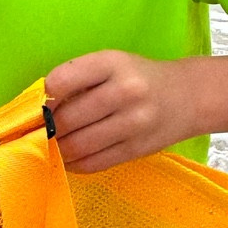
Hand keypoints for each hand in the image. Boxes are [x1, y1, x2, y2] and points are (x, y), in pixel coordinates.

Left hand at [44, 50, 197, 172]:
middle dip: (47, 129)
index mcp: (112, 63)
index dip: (42, 98)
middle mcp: (125, 91)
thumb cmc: (139, 77)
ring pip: (78, 145)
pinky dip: (74, 164)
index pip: (61, 81)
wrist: (189, 97)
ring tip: (53, 146)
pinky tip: (70, 158)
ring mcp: (133, 123)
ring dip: (57, 150)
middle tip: (40, 132)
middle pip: (67, 119)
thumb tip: (38, 111)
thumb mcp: (112, 64)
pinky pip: (94, 163)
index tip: (40, 106)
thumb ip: (78, 80)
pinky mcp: (136, 149)